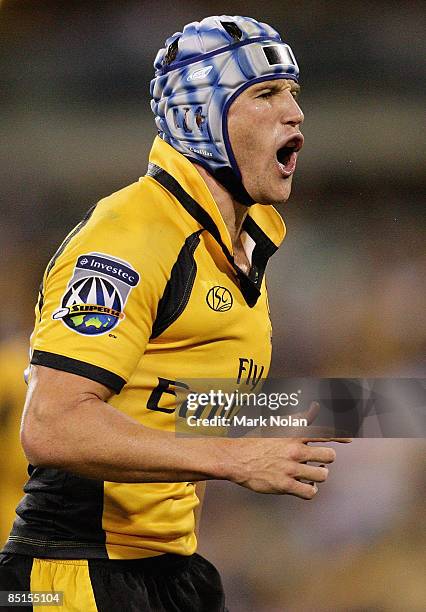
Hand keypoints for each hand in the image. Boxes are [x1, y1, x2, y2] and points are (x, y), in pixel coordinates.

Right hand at [229, 403, 350, 498]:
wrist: (236, 458)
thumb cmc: (256, 441)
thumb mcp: (277, 425)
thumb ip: (299, 418)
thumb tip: (316, 406)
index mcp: (294, 434)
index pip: (324, 431)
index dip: (341, 434)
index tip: (350, 438)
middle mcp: (295, 450)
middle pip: (329, 456)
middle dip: (326, 459)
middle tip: (318, 461)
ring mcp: (291, 469)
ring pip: (322, 475)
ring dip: (319, 475)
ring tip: (312, 473)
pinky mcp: (285, 485)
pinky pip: (310, 492)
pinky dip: (310, 490)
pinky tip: (305, 486)